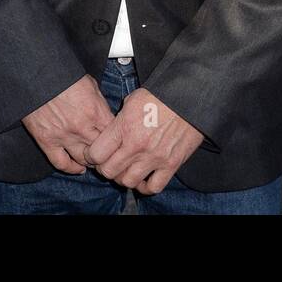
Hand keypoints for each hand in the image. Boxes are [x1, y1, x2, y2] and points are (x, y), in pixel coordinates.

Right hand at [21, 74, 114, 173]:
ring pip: (84, 160)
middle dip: (107, 152)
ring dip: (91, 161)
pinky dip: (71, 168)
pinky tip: (78, 168)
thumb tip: (108, 115)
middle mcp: (82, 127)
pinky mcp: (47, 141)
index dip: (118, 138)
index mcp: (95, 111)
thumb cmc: (64, 77)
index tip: (118, 139)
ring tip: (94, 160)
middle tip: (109, 153)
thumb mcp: (90, 85)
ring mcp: (64, 136)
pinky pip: (61, 163)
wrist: (37, 76)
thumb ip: (100, 103)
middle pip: (102, 150)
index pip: (114, 134)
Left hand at [85, 87, 202, 194]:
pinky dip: (146, 186)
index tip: (95, 154)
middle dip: (105, 168)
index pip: (96, 154)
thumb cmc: (161, 94)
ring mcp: (154, 157)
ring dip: (124, 177)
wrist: (189, 96)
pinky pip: (153, 187)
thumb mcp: (132, 100)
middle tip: (110, 161)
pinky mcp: (171, 164)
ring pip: (128, 182)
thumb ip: (118, 120)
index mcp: (124, 127)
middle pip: (108, 171)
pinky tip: (144, 178)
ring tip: (127, 169)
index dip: (91, 156)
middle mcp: (137, 145)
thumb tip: (111, 132)